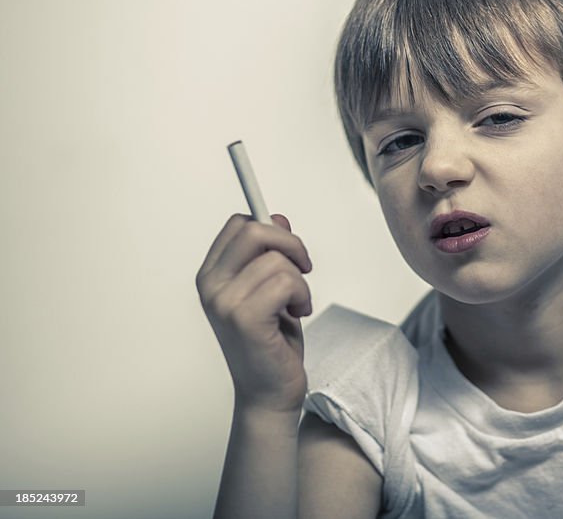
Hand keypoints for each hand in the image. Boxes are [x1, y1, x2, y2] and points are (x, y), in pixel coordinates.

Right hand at [196, 213, 313, 414]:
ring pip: (277, 259)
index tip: (288, 249)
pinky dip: (302, 296)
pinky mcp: (244, 318)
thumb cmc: (271, 341)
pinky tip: (297, 315)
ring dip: (300, 281)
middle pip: (254, 229)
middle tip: (303, 268)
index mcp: (212, 275)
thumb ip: (269, 253)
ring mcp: (224, 302)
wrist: (268, 391)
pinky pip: (287, 282)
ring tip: (295, 305)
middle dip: (290, 244)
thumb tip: (277, 218)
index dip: (271, 228)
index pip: (239, 224)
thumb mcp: (270, 287)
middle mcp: (211, 286)